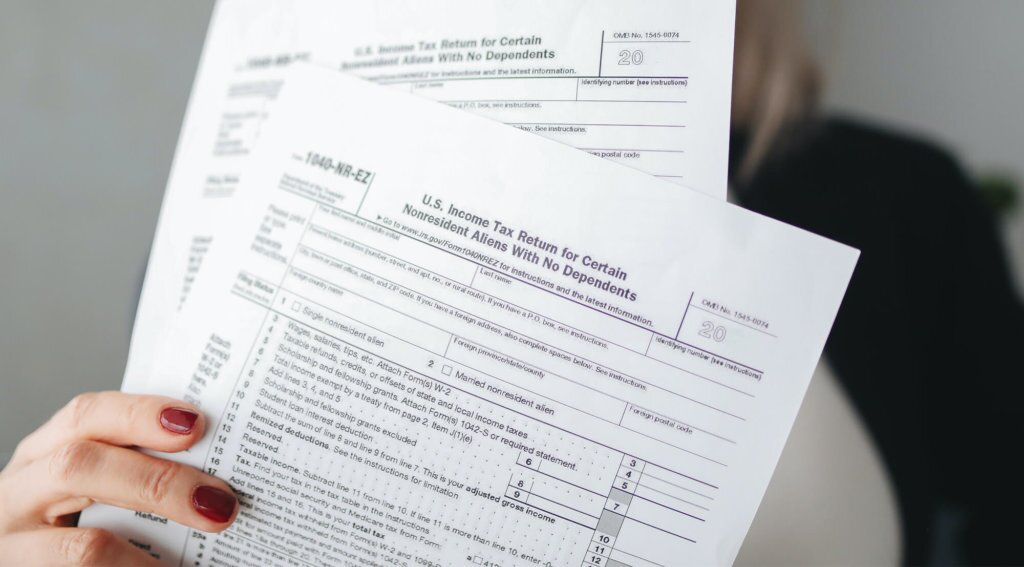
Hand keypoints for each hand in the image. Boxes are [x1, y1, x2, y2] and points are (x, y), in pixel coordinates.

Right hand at [0, 392, 238, 564]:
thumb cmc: (73, 528)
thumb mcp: (95, 488)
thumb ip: (137, 470)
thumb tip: (217, 479)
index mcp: (42, 453)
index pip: (86, 415)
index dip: (140, 415)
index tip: (195, 423)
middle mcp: (17, 493)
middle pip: (79, 467)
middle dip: (158, 481)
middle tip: (219, 502)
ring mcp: (12, 545)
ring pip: (82, 546)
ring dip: (153, 556)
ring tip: (204, 543)